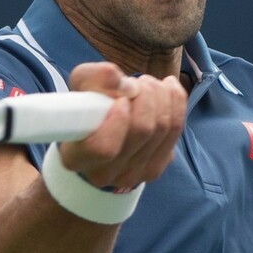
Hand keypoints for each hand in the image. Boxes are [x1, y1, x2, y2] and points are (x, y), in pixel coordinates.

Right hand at [58, 62, 185, 188]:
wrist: (99, 132)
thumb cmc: (86, 108)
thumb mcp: (80, 87)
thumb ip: (93, 77)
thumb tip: (118, 78)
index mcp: (76, 158)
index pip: (102, 147)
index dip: (118, 119)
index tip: (120, 99)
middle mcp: (103, 174)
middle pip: (141, 132)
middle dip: (145, 96)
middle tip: (136, 83)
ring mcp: (132, 175)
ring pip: (161, 129)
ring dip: (160, 96)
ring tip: (148, 84)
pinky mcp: (154, 169)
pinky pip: (176, 131)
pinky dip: (176, 103)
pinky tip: (167, 89)